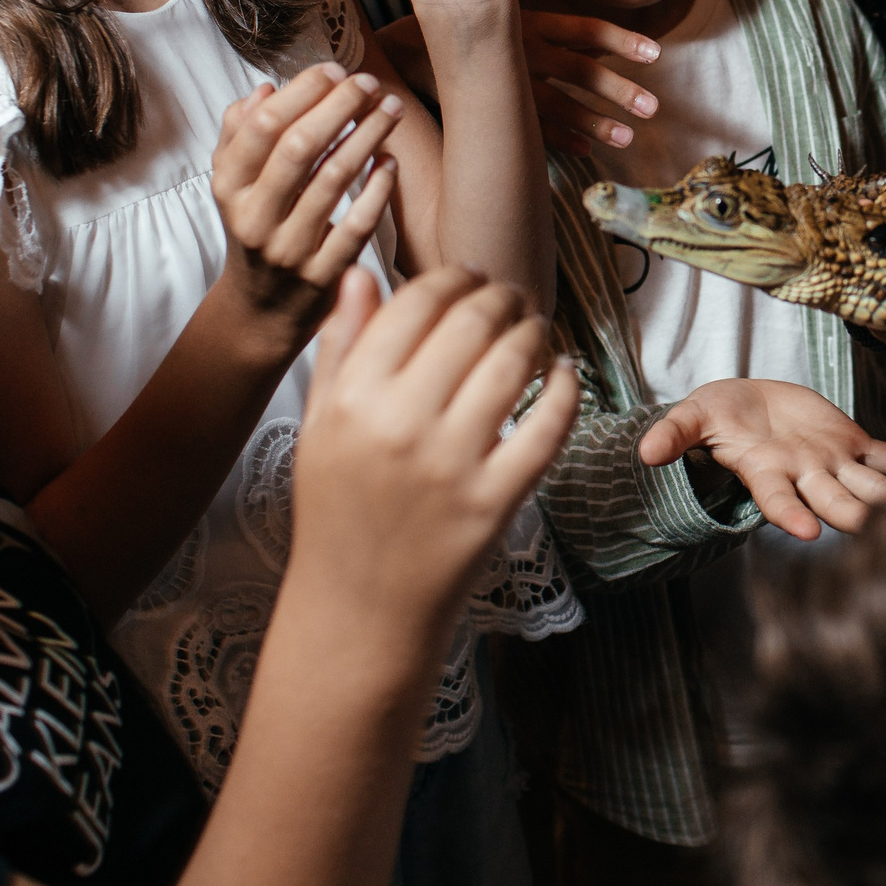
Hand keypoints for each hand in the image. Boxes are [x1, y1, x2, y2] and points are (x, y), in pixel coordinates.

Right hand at [210, 64, 402, 352]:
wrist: (260, 310)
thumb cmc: (256, 228)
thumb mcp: (233, 186)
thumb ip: (239, 135)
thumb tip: (265, 89)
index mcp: (229, 188)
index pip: (262, 127)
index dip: (302, 92)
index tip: (334, 70)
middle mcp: (255, 218)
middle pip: (299, 147)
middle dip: (339, 106)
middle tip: (369, 82)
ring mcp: (290, 249)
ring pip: (334, 179)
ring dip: (368, 135)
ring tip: (391, 108)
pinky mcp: (324, 275)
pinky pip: (358, 224)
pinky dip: (378, 188)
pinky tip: (390, 161)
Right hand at [287, 267, 580, 622]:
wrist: (358, 611)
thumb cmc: (337, 512)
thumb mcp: (320, 426)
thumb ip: (340, 347)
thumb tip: (359, 274)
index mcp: (352, 399)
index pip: (415, 303)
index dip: (452, 278)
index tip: (468, 279)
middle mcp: (400, 425)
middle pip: (471, 323)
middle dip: (500, 297)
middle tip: (511, 298)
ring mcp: (451, 465)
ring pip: (513, 364)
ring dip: (533, 333)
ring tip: (534, 329)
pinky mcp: (494, 502)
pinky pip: (548, 426)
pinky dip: (565, 388)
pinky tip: (563, 374)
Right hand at [376, 9, 659, 153]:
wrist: (404, 44)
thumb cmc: (470, 24)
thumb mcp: (511, 16)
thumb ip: (552, 31)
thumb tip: (599, 45)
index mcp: (530, 21)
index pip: (585, 29)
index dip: (620, 40)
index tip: (655, 54)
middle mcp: (522, 48)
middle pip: (578, 70)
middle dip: (616, 89)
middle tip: (653, 107)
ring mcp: (505, 79)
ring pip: (558, 104)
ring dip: (594, 121)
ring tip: (627, 138)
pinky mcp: (490, 105)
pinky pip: (530, 126)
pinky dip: (560, 139)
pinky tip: (587, 151)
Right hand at [637, 378, 885, 538]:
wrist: (750, 403)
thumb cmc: (719, 413)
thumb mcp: (694, 415)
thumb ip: (676, 433)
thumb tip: (645, 452)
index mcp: (766, 472)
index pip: (776, 497)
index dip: (788, 513)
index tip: (805, 530)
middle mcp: (806, 476)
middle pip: (836, 501)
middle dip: (864, 518)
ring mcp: (834, 463)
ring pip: (873, 487)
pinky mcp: (854, 444)